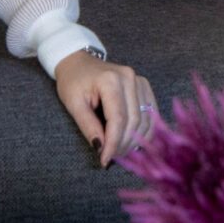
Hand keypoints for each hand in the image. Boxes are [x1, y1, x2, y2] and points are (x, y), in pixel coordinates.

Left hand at [56, 51, 155, 167]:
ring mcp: (139, 80)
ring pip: (145, 119)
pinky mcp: (144, 85)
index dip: (113, 143)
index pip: (118, 119)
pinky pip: (150, 113)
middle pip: (134, 120)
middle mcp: (130, 78)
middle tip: (111, 159)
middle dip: (123, 144)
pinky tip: (134, 142)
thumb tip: (100, 148)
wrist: (78, 62)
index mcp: (110, 80)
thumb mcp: (73, 104)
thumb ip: (88, 126)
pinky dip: (144, 131)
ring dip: (135, 140)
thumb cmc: (73, 81)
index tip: (105, 160)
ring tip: (120, 152)